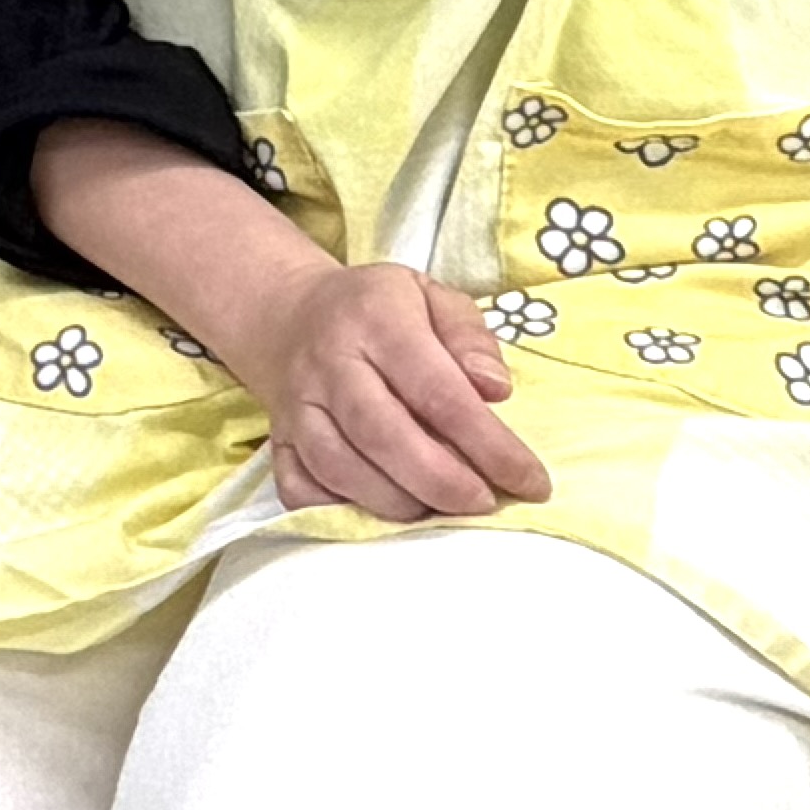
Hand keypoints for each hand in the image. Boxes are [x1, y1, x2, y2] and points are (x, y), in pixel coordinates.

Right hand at [244, 253, 552, 520]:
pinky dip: (341, 512)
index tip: (531, 481)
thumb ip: (470, 337)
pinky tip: (383, 511)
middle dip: (445, 483)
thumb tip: (496, 390)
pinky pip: (301, 489)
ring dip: (399, 503)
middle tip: (485, 503)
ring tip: (440, 510)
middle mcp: (330, 362)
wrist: (290, 315)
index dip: (489, 445)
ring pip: (341, 469)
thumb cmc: (380, 312)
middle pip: (384, 435)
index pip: (438, 391)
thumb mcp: (432, 298)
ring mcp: (297, 405)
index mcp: (376, 320)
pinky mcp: (278, 440)